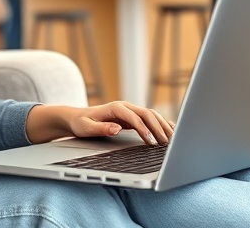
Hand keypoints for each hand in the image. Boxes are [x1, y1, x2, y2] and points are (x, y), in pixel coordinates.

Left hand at [26, 102, 173, 144]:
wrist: (77, 117)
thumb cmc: (80, 123)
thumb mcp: (86, 127)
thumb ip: (101, 128)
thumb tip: (117, 128)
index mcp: (114, 108)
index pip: (133, 116)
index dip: (143, 128)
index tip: (150, 141)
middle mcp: (124, 107)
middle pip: (146, 114)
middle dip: (158, 127)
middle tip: (166, 143)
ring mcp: (129, 110)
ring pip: (151, 115)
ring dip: (162, 125)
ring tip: (172, 140)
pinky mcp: (132, 116)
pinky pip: (150, 118)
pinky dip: (161, 124)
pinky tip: (170, 131)